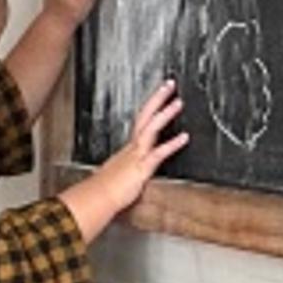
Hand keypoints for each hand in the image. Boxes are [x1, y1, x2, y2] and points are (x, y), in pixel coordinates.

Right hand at [103, 78, 185, 198]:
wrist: (98, 197)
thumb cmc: (107, 189)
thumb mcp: (119, 173)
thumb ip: (128, 167)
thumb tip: (129, 168)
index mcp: (130, 147)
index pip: (142, 121)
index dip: (152, 107)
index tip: (160, 94)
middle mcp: (133, 147)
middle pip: (145, 116)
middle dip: (157, 99)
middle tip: (169, 84)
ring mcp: (137, 154)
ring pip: (151, 127)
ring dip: (165, 113)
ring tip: (178, 102)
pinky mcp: (142, 166)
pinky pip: (159, 152)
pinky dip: (172, 143)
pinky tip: (185, 137)